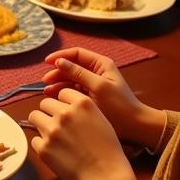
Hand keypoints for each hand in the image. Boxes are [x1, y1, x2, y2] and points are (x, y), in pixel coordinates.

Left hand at [27, 88, 138, 179]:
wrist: (106, 177)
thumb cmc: (109, 150)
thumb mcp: (101, 120)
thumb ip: (82, 109)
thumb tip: (64, 106)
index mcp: (82, 104)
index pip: (61, 93)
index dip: (64, 103)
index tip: (68, 113)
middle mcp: (64, 114)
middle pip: (45, 103)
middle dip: (50, 112)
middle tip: (59, 126)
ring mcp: (51, 130)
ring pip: (34, 117)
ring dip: (42, 124)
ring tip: (53, 136)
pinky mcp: (43, 148)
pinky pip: (34, 139)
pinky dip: (42, 145)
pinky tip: (54, 152)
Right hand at [40, 48, 165, 150]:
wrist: (133, 125)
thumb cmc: (119, 104)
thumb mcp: (99, 87)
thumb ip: (79, 73)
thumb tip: (59, 62)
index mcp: (101, 64)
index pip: (77, 54)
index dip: (61, 56)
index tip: (46, 62)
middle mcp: (95, 71)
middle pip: (71, 66)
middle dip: (57, 72)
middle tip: (45, 81)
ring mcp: (92, 83)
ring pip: (70, 78)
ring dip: (58, 83)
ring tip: (47, 91)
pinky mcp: (89, 96)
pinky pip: (72, 89)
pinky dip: (62, 92)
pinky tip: (54, 97)